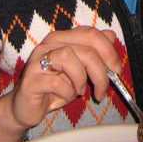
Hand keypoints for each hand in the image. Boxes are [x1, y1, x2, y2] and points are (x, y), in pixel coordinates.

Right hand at [0, 27, 121, 141]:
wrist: (26, 108)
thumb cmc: (54, 88)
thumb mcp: (79, 69)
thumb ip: (93, 52)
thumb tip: (111, 36)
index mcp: (63, 38)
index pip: (91, 33)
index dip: (109, 51)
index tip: (116, 70)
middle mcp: (49, 44)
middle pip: (86, 47)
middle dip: (101, 71)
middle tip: (102, 88)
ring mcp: (38, 60)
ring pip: (71, 58)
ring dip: (82, 79)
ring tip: (79, 91)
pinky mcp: (31, 79)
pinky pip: (58, 82)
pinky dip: (68, 92)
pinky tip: (65, 96)